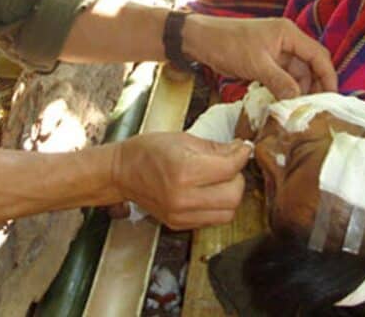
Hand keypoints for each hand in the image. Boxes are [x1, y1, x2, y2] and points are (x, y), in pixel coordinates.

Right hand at [111, 132, 250, 229]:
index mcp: (183, 171)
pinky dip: (218, 206)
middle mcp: (182, 198)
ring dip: (230, 195)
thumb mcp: (183, 139)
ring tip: (220, 180)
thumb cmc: (148, 151)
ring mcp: (180, 215)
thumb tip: (240, 150)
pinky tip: (208, 192)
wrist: (121, 172)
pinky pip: (213, 220)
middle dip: (237, 177)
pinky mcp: (179, 225)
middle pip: (233, 196)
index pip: (229, 168)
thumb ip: (216, 148)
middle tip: (230, 164)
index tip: (243, 148)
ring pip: (228, 213)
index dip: (242, 155)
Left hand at [183, 14, 336, 98]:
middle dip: (314, 86)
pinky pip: (282, 77)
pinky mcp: (266, 61)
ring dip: (298, 91)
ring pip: (296, 74)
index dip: (328, 77)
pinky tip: (283, 105)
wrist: (200, 39)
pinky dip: (284, 90)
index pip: (319, 55)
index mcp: (289, 34)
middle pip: (310, 66)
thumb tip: (299, 101)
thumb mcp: (256, 65)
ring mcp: (276, 51)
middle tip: (315, 110)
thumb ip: (280, 82)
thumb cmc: (227, 44)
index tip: (332, 98)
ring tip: (298, 111)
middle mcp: (287, 40)